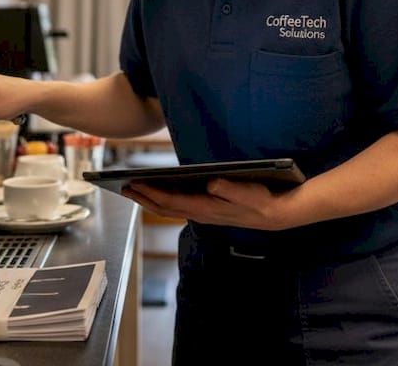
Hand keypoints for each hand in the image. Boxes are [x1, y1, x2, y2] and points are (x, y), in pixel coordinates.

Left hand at [123, 179, 298, 230]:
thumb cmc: (260, 200)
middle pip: (165, 208)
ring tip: (135, 189)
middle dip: (143, 197)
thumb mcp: (248, 192)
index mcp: (207, 208)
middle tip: (124, 186)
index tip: (135, 184)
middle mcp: (201, 214)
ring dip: (150, 200)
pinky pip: (178, 207)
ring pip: (169, 209)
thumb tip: (211, 183)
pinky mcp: (207, 211)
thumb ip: (230, 189)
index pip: (172, 201)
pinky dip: (163, 200)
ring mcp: (203, 214)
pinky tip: (158, 193)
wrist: (274, 215)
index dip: (151, 193)